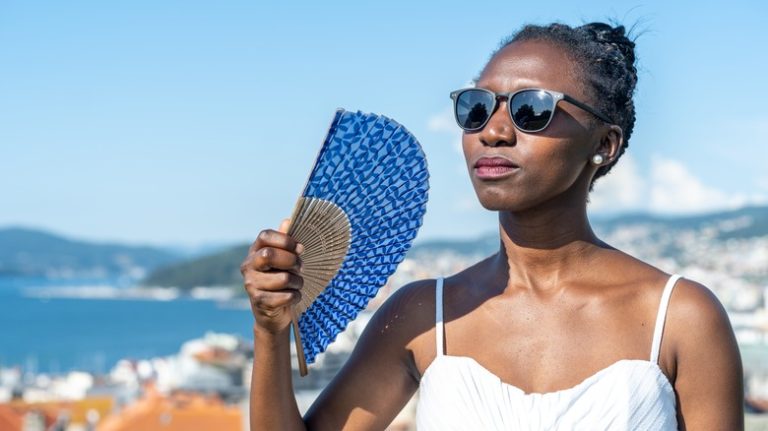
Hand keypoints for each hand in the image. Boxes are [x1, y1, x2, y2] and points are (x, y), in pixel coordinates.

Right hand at [241, 219, 304, 333]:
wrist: (272, 314)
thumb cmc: (279, 281)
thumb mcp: (282, 260)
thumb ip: (284, 241)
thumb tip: (287, 220)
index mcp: (254, 252)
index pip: (265, 236)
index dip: (285, 240)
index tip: (300, 248)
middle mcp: (248, 266)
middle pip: (269, 255)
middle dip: (292, 261)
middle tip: (301, 267)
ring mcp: (251, 285)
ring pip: (283, 278)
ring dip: (298, 282)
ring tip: (297, 284)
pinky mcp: (259, 302)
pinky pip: (287, 295)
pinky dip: (296, 296)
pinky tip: (293, 297)